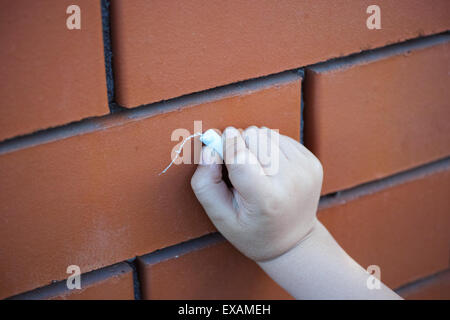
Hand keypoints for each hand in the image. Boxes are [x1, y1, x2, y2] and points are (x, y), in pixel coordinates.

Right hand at [191, 126, 322, 261]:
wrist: (293, 240)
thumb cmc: (250, 229)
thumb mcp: (220, 217)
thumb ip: (205, 183)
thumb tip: (209, 148)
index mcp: (266, 199)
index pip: (240, 155)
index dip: (226, 146)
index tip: (218, 147)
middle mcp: (291, 181)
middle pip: (254, 136)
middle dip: (240, 145)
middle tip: (240, 168)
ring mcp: (305, 170)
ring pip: (267, 133)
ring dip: (255, 145)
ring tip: (256, 169)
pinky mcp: (312, 162)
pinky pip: (281, 137)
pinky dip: (270, 147)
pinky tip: (270, 168)